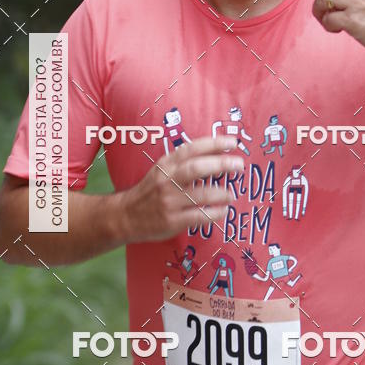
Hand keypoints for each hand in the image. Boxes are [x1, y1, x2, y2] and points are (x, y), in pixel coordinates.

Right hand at [123, 136, 242, 241]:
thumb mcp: (161, 170)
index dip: (214, 144)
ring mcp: (169, 202)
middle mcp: (167, 180)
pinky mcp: (172, 221)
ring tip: (231, 194)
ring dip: (222, 193)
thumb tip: (218, 155)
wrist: (125, 216)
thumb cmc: (150, 191)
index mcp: (166, 164)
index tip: (233, 142)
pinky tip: (223, 211)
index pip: (192, 149)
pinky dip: (216, 213)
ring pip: (201, 194)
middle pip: (197, 169)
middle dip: (221, 165)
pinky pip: (200, 216)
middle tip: (239, 165)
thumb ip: (183, 162)